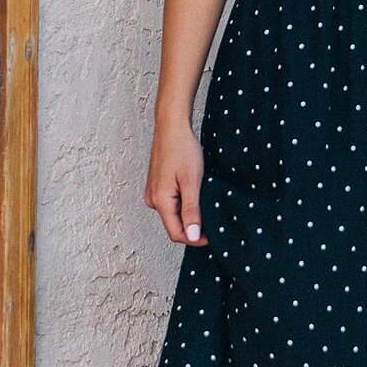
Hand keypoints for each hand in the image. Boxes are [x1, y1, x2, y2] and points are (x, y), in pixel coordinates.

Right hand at [145, 118, 207, 245]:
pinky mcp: (157, 187)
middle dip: (193, 228)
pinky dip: (184, 206)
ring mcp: (153, 193)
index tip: (213, 236)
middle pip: (174, 226)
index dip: (195, 239)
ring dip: (189, 217)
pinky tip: (196, 197)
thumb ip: (192, 211)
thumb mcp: (191, 182)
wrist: (172, 127)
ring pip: (173, 215)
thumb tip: (193, 236)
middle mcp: (153, 200)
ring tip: (206, 207)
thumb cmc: (182, 149)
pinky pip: (171, 204)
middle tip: (214, 222)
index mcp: (160, 201)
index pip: (176, 233)